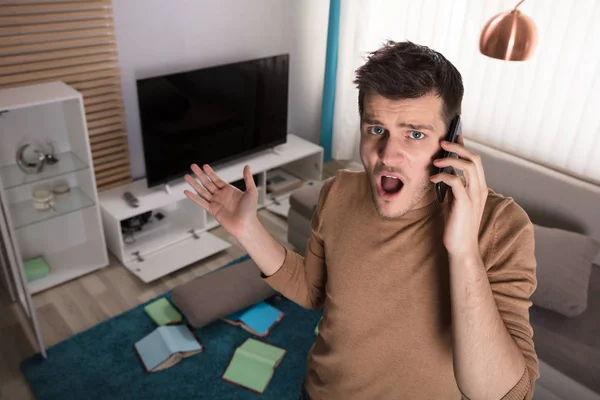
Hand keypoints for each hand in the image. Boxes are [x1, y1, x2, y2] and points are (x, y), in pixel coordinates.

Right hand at [184, 164, 257, 238]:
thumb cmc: (250, 211)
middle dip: (199, 174)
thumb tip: (247, 166)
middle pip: (207, 183)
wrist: (246, 225)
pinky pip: (201, 202)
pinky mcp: (212, 210)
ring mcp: (216, 203)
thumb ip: (248, 178)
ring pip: (202, 191)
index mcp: (229, 190)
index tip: (204, 166)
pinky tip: (187, 192)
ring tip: (186, 176)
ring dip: (194, 184)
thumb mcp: (251, 191)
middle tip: (192, 166)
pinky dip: (193, 197)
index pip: (217, 179)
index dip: (210, 173)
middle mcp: (221, 196)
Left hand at [429, 135, 487, 257]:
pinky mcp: (465, 203)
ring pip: (469, 166)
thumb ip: (453, 187)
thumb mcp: (455, 201)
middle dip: (458, 147)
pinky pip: (456, 181)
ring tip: (436, 160)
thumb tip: (443, 172)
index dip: (465, 147)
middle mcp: (480, 189)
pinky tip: (433, 177)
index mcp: (479, 187)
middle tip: (442, 142)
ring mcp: (474, 196)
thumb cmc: (456, 224)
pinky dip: (444, 175)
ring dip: (451, 159)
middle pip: (474, 159)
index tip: (455, 136)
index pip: (475, 161)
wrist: (461, 247)